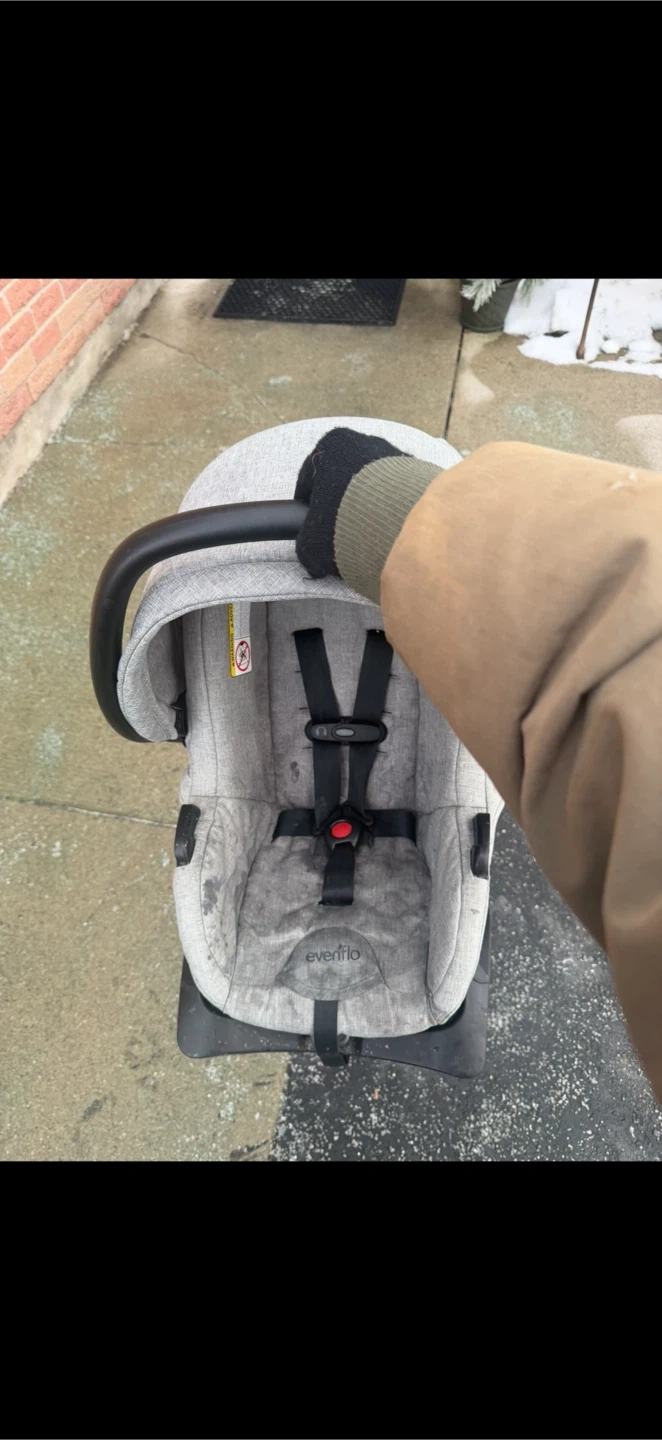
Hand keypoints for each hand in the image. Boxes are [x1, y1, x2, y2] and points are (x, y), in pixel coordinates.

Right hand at [295, 427, 407, 578]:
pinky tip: (390, 532)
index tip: (311, 526)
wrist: (404, 526)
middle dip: (341, 507)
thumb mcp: (313, 540)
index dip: (307, 506)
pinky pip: (399, 494)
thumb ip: (307, 544)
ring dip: (368, 508)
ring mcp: (397, 455)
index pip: (309, 478)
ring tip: (368, 536)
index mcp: (333, 445)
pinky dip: (392, 510)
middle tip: (341, 535)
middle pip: (344, 479)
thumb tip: (312, 557)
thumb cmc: (349, 522)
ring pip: (373, 486)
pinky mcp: (421, 472)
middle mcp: (366, 442)